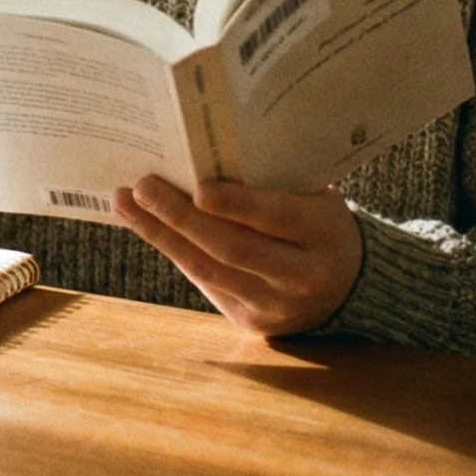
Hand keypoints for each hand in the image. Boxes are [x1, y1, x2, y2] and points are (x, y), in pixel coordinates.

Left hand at [113, 175, 362, 336]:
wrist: (348, 285)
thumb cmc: (317, 223)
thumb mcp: (314, 198)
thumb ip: (272, 184)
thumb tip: (203, 155)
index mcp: (323, 234)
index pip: (278, 218)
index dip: (237, 205)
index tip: (197, 188)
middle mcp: (303, 276)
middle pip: (234, 248)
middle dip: (181, 218)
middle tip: (143, 187)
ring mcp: (276, 305)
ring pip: (210, 271)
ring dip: (161, 236)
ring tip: (127, 204)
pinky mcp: (252, 321)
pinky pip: (206, 285)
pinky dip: (174, 252)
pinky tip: (146, 227)